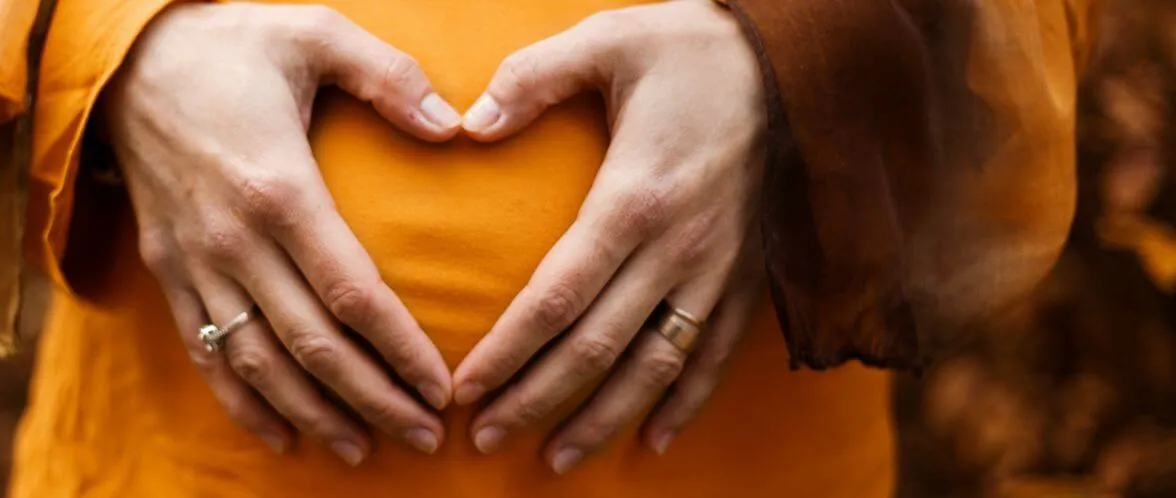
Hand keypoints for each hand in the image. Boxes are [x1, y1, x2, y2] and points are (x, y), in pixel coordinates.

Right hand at [104, 4, 463, 463]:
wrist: (126, 59)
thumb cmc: (231, 44)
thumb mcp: (313, 32)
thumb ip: (388, 76)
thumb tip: (455, 127)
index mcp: (279, 188)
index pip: (352, 293)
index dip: (400, 349)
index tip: (443, 387)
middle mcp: (234, 240)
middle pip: (312, 346)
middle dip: (374, 400)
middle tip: (426, 437)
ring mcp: (196, 263)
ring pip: (259, 364)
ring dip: (315, 415)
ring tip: (364, 449)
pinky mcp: (169, 272)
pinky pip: (205, 354)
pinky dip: (243, 404)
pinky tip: (282, 437)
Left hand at [449, 1, 766, 472]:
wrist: (799, 60)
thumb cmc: (691, 48)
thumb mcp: (607, 40)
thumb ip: (532, 79)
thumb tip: (468, 123)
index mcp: (634, 197)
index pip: (558, 298)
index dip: (509, 352)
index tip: (466, 390)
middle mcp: (678, 247)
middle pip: (598, 347)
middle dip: (537, 399)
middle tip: (484, 438)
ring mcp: (719, 269)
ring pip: (656, 366)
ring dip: (603, 418)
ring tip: (555, 459)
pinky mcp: (748, 276)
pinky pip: (716, 355)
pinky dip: (685, 403)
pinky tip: (653, 441)